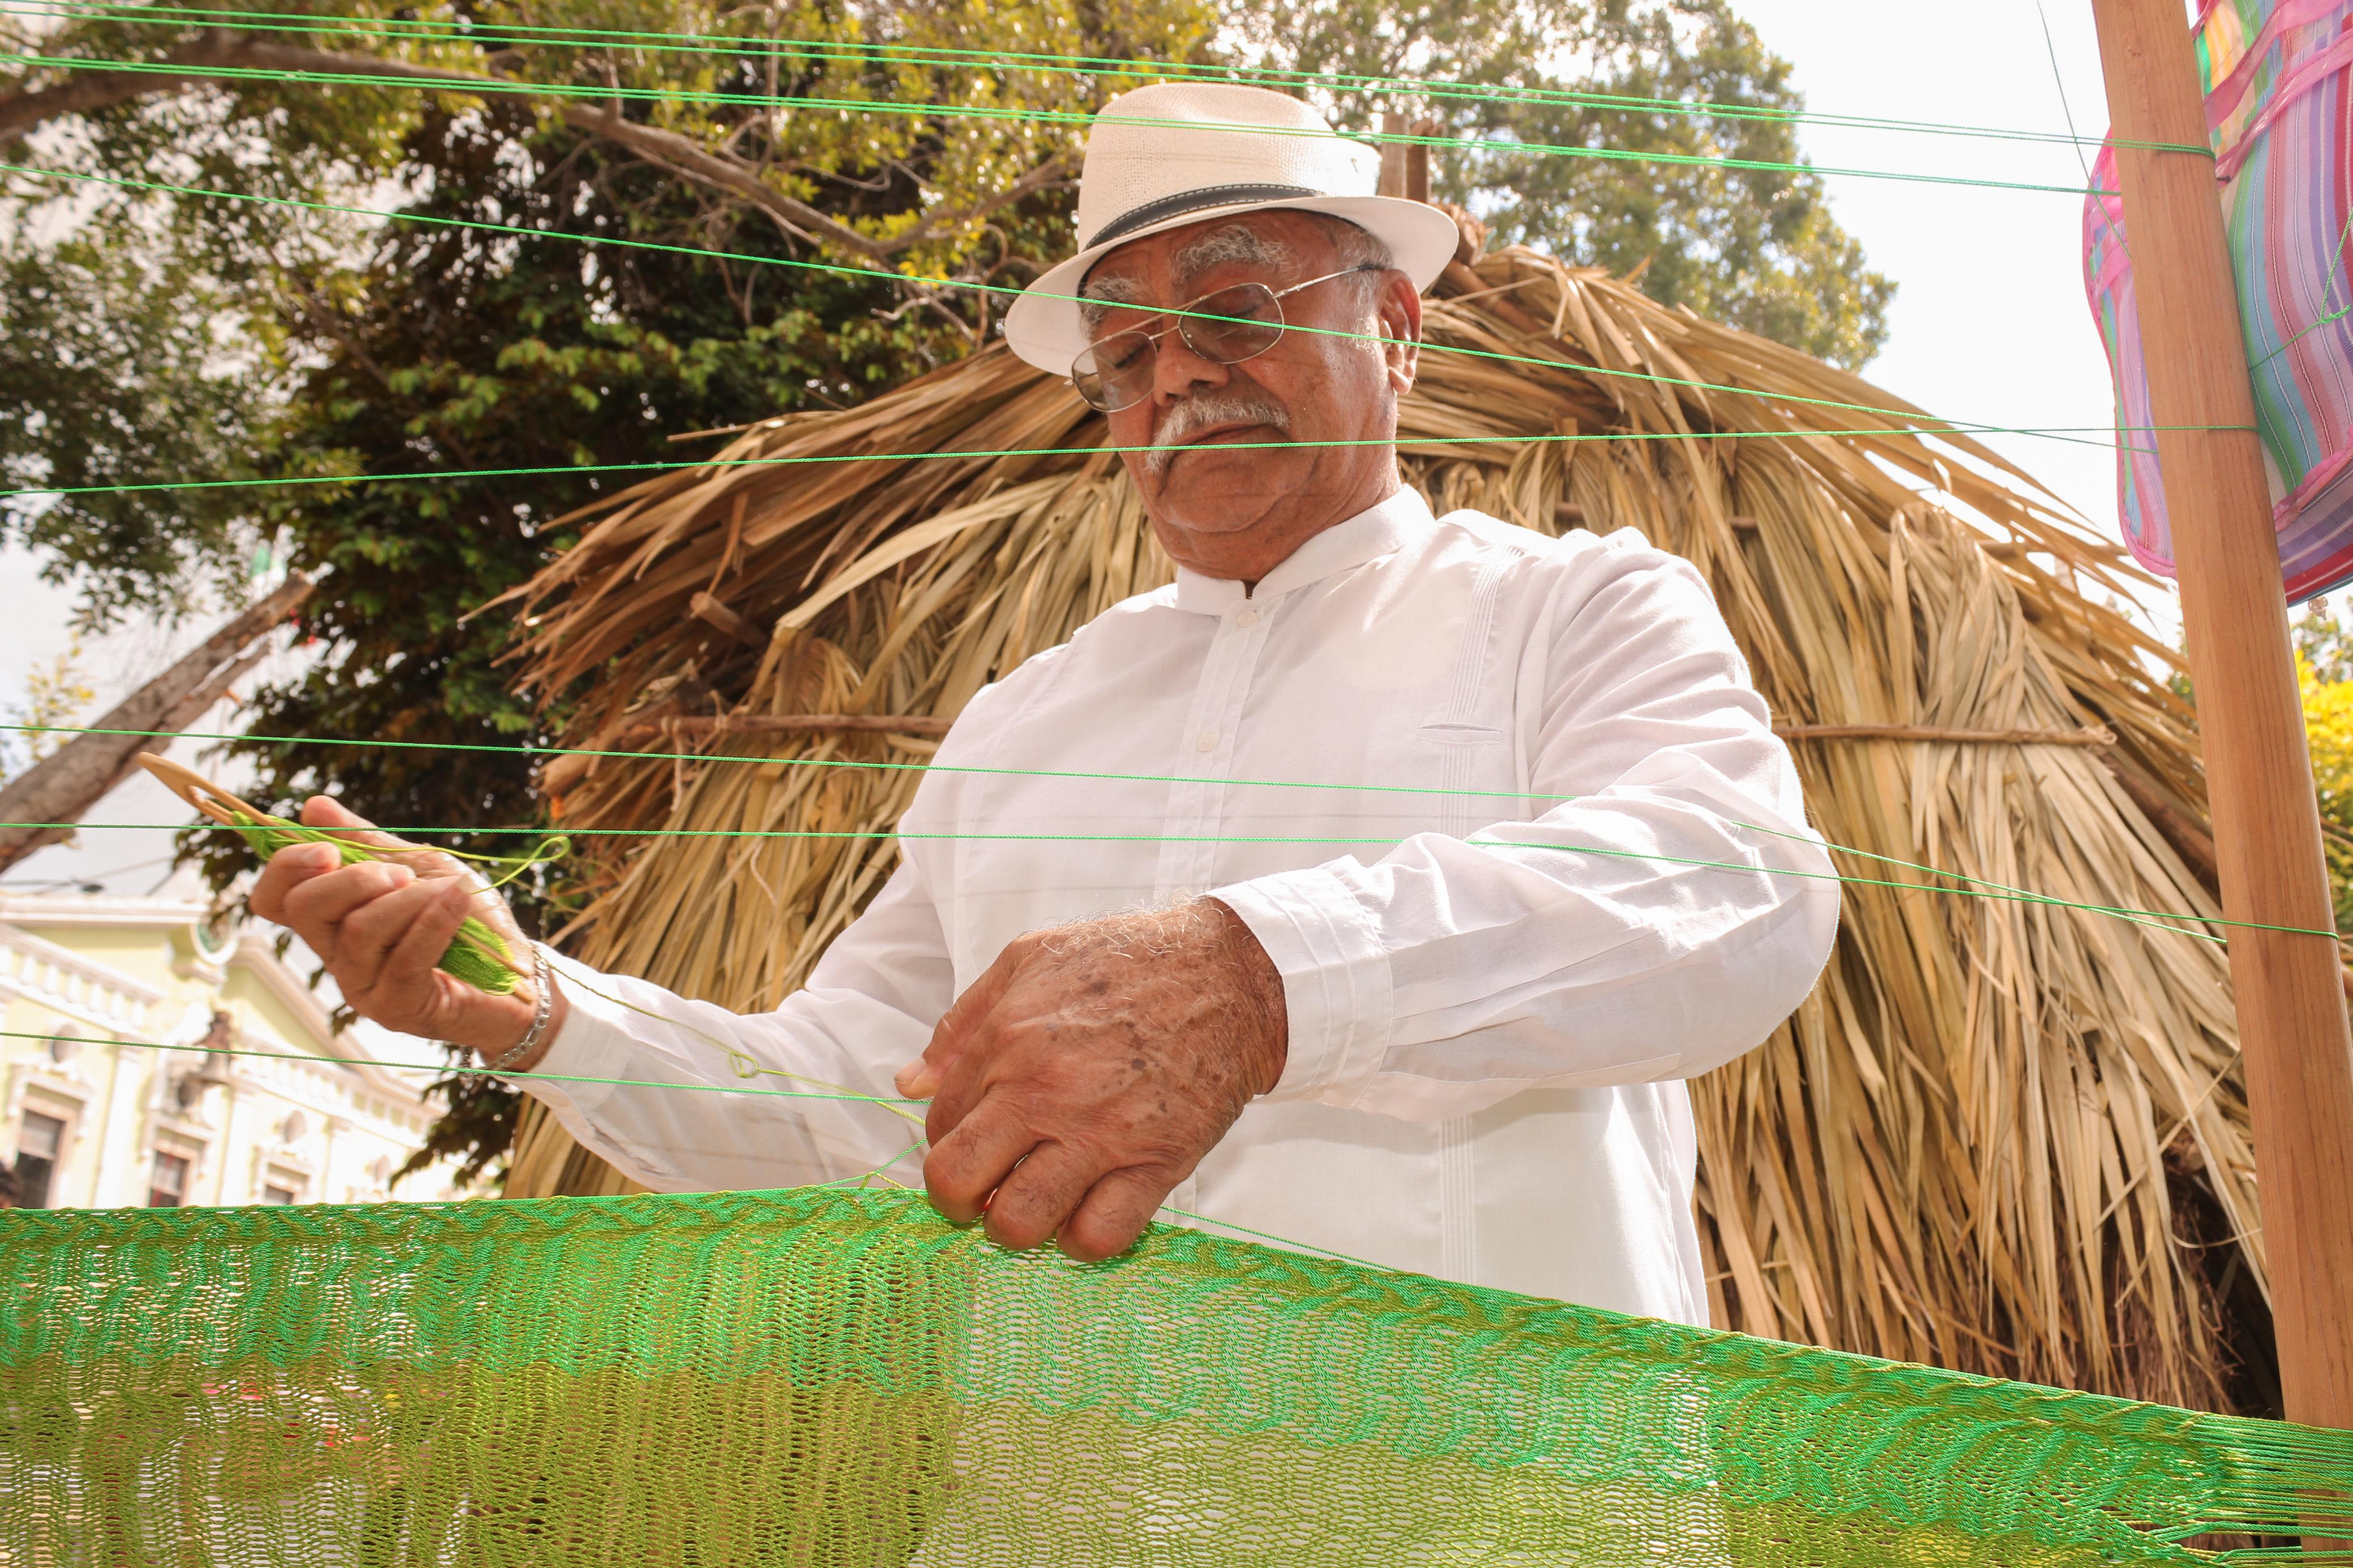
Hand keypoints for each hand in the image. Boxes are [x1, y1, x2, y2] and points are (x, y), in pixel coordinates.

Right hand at [247, 797, 564, 1064]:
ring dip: (411, 898)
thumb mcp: (421, 867)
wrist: (521, 973)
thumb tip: (313, 806)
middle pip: (303, 909)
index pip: (274, 899)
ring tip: (448, 891)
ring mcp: (364, 987)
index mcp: (335, 920)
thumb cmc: (470, 919)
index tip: (329, 849)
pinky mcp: (397, 1009)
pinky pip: (405, 957)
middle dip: (353, 878)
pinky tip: (458, 903)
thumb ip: (368, 842)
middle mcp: (338, 956)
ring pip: (360, 930)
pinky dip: (435, 920)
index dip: (287, 866)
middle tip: (401, 874)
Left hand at [895, 898, 1285, 1261]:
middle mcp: (1044, 1091)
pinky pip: (1099, 1236)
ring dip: (1017, 1228)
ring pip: (1020, 1223)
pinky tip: (1087, 1213)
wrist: (1233, 975)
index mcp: (1007, 1038)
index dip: (948, 1141)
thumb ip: (964, 1021)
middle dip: (959, 1202)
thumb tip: (911, 1082)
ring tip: (1037, 1204)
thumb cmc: (1129, 960)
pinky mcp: (1155, 1163)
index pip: (939, 1123)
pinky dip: (1082, 1240)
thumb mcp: (1032, 957)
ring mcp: (1100, 1133)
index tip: (976, 1142)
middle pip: (959, 1183)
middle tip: (984, 1194)